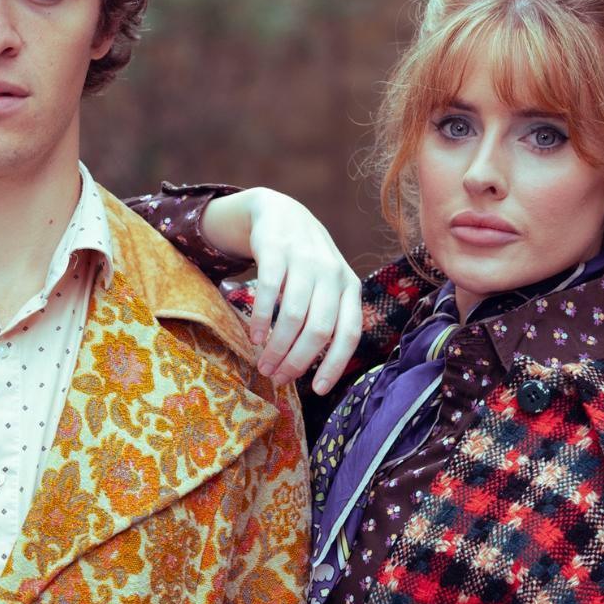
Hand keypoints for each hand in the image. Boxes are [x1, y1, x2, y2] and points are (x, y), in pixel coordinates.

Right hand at [206, 188, 360, 393]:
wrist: (281, 213)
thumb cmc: (306, 262)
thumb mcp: (327, 285)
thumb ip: (329, 317)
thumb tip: (320, 369)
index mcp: (349, 287)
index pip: (349, 333)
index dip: (335, 364)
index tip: (317, 390)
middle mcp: (332, 274)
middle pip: (319, 330)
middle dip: (297, 361)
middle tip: (278, 378)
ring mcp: (305, 260)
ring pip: (294, 316)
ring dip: (276, 347)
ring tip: (263, 364)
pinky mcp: (277, 251)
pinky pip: (270, 292)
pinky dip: (261, 319)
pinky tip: (254, 337)